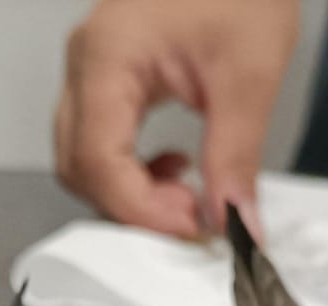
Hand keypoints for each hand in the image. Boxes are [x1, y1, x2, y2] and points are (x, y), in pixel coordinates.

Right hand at [54, 0, 297, 237]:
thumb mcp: (248, 75)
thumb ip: (235, 158)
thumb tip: (233, 222)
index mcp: (107, 57)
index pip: (98, 161)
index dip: (141, 209)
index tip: (192, 226)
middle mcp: (85, 64)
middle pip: (79, 167)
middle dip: (133, 207)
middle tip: (193, 217)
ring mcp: (91, 69)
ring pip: (84, 160)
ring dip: (131, 193)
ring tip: (187, 194)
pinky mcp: (108, 76)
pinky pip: (99, 140)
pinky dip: (131, 170)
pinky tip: (173, 167)